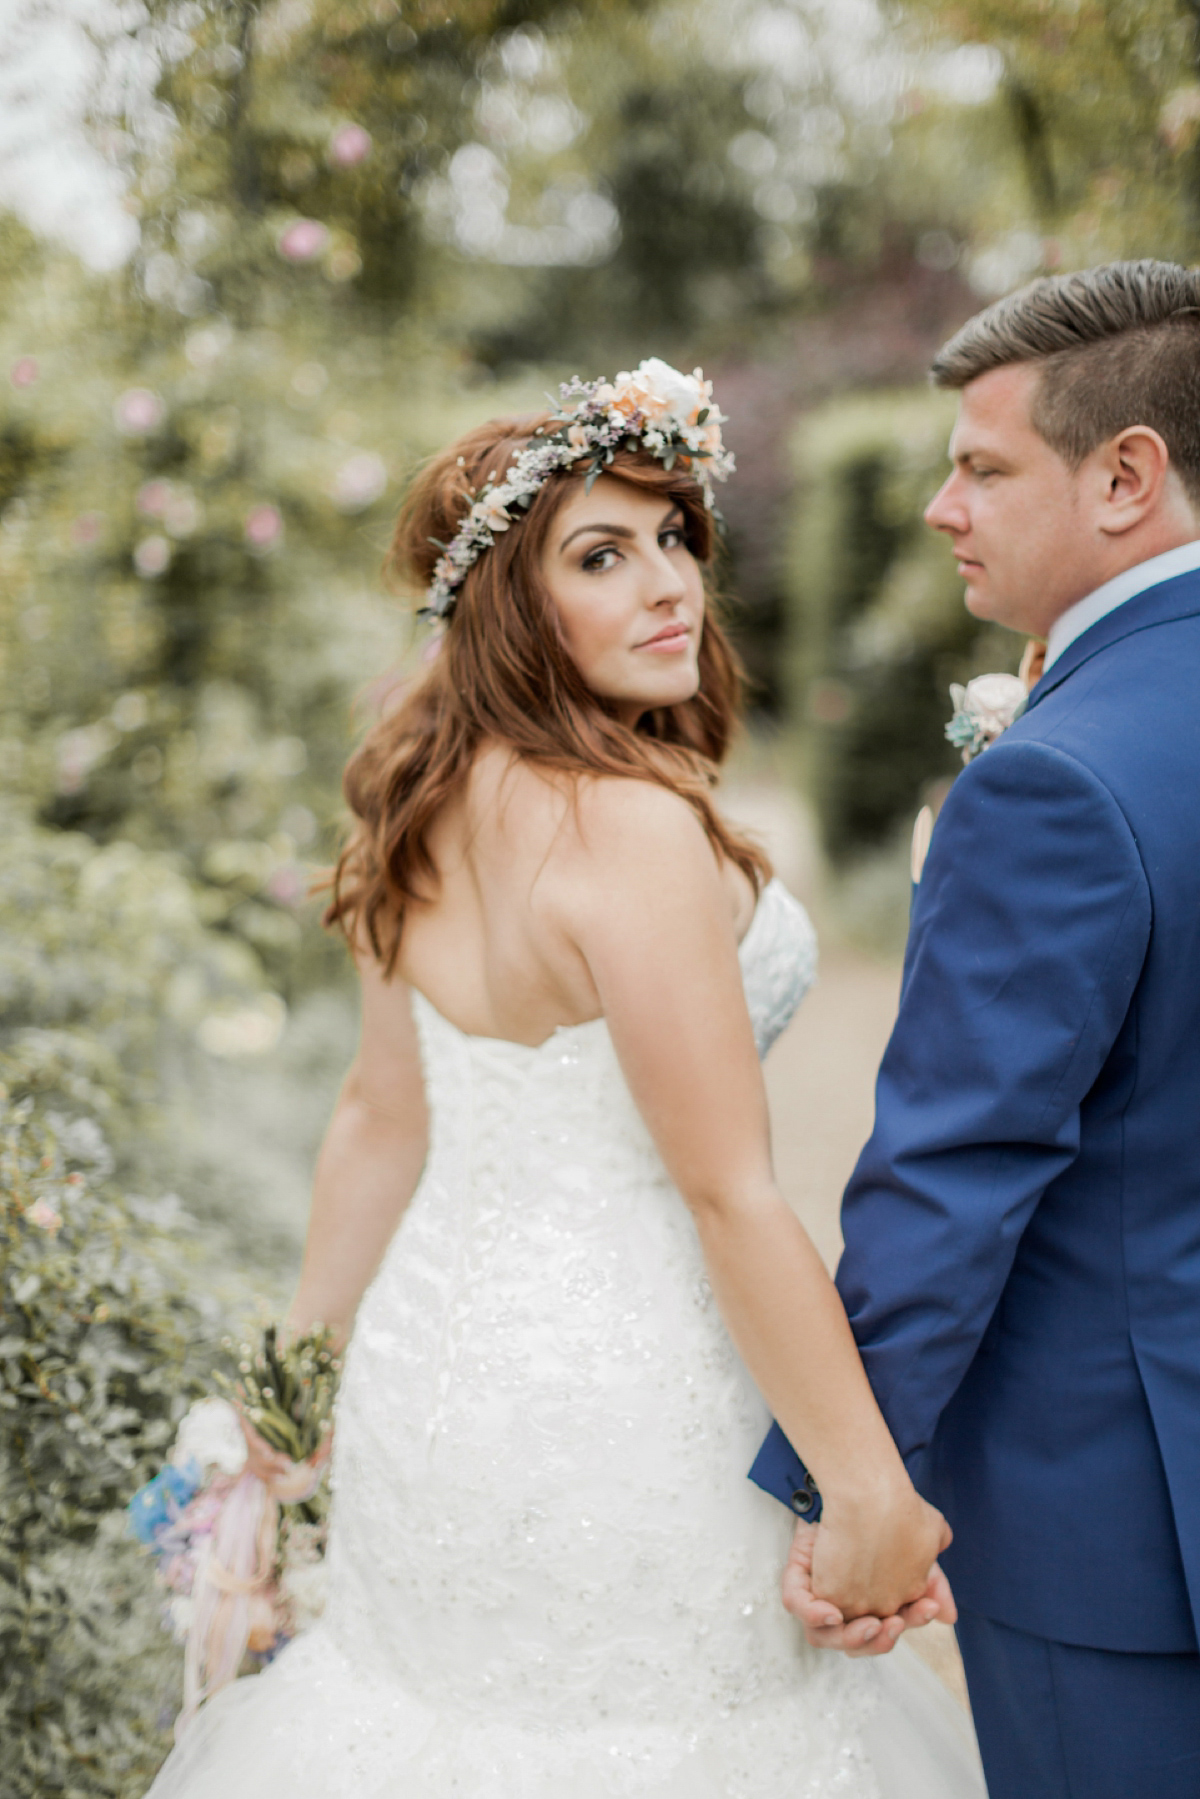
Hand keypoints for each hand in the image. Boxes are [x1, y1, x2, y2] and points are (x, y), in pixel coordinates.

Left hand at [781, 1517, 956, 1657]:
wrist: (863, 1480)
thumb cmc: (891, 1511)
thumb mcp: (921, 1547)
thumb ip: (934, 1583)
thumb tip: (947, 1616)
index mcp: (873, 1603)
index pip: (892, 1627)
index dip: (911, 1621)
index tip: (928, 1606)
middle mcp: (846, 1603)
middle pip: (859, 1641)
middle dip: (880, 1640)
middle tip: (894, 1622)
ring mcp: (821, 1594)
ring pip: (825, 1636)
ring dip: (850, 1638)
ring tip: (869, 1624)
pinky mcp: (799, 1580)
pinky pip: (799, 1607)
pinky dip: (814, 1616)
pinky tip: (834, 1613)